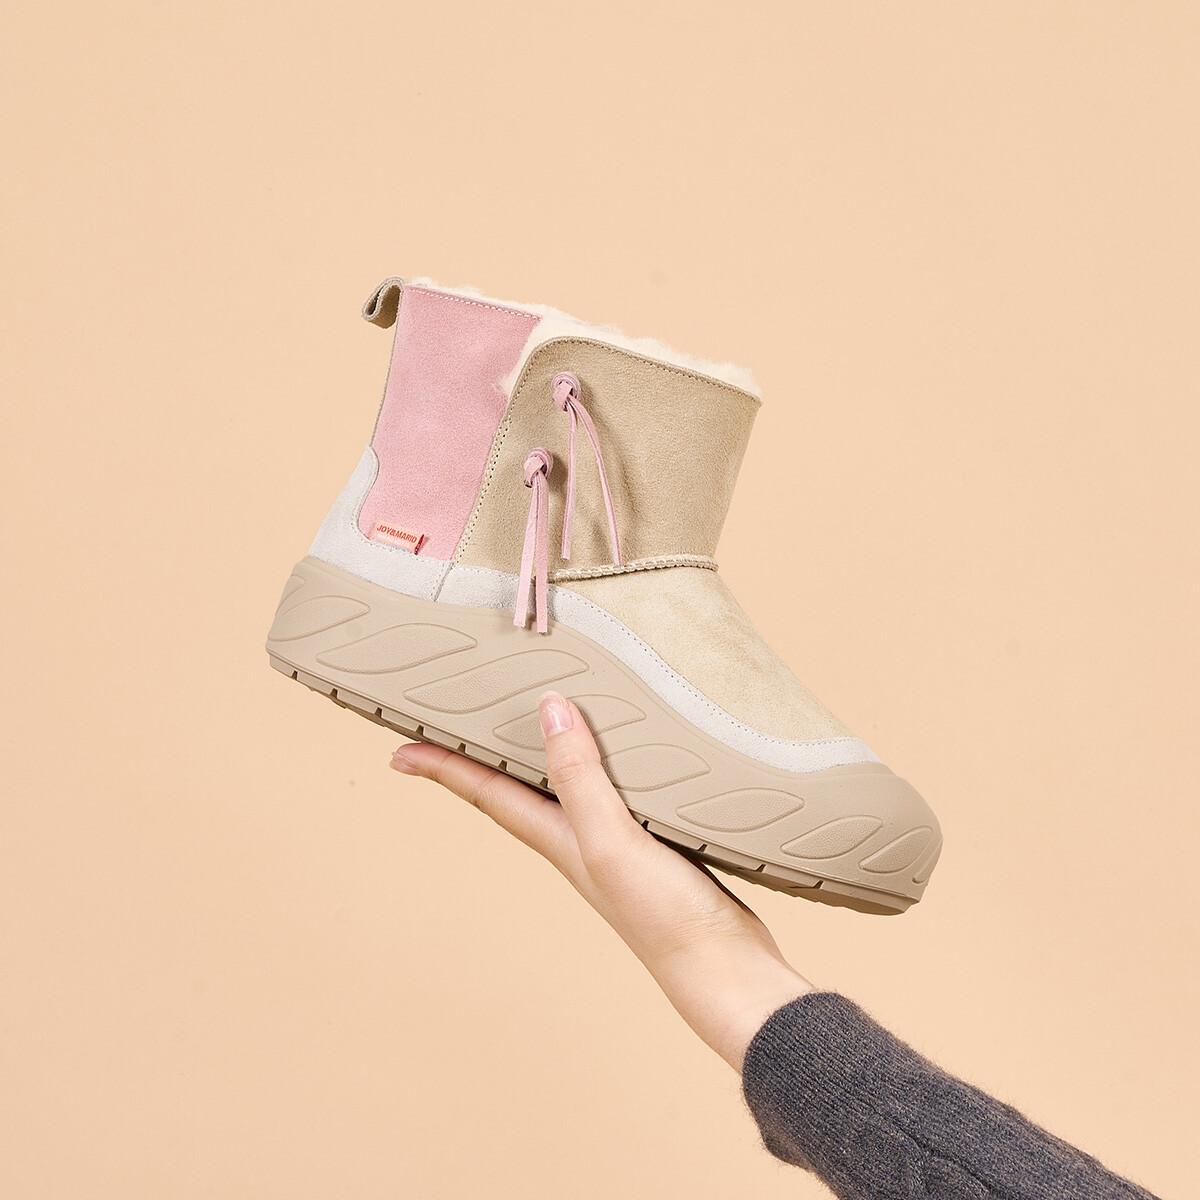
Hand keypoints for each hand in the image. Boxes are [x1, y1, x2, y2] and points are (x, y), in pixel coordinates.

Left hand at [389, 691, 811, 1068]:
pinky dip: (602, 767)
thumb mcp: (610, 840)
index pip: (487, 793)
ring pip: (564, 789)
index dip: (443, 768)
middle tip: (453, 727)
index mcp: (557, 839)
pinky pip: (613, 792)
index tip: (399, 752)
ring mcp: (614, 844)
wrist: (725, 969)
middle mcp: (576, 840)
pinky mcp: (654, 842)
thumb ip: (579, 778)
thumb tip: (549, 708)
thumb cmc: (662, 916)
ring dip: (541, 760)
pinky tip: (622, 756)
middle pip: (515, 790)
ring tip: (528, 728)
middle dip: (480, 761)